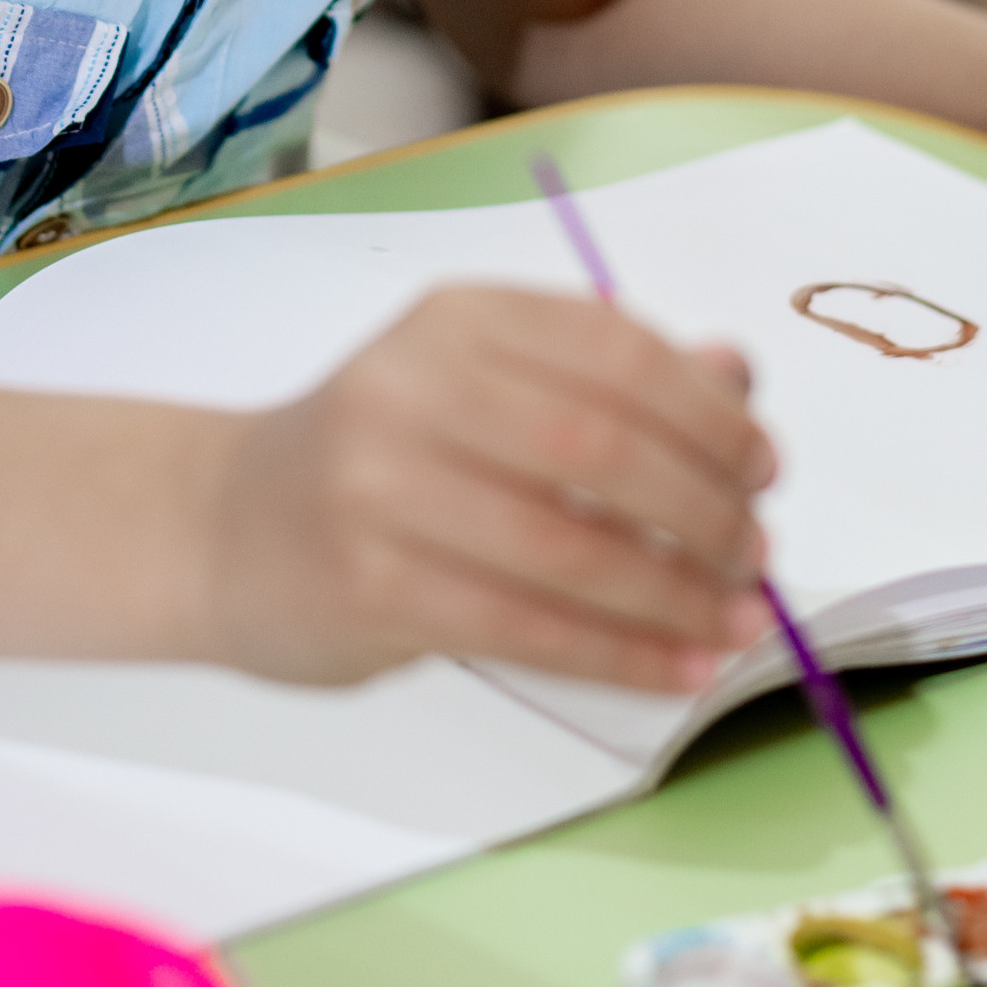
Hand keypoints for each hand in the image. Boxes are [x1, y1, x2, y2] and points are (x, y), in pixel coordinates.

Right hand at [205, 286, 777, 690]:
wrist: (222, 527)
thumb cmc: (379, 457)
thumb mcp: (480, 385)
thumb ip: (605, 379)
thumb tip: (736, 383)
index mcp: (458, 318)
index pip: (614, 348)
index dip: (706, 413)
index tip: (764, 467)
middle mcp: (414, 386)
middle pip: (599, 448)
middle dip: (704, 509)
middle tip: (755, 555)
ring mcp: (381, 488)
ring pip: (568, 549)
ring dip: (674, 594)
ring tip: (733, 621)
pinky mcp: (370, 587)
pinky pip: (525, 627)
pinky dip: (618, 654)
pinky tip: (675, 668)